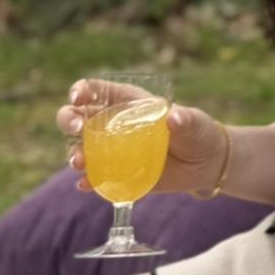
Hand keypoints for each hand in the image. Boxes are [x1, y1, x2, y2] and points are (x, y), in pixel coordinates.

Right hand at [58, 78, 228, 195]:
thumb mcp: (195, 122)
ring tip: (79, 163)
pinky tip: (86, 184)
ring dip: (74, 154)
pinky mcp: (116, 173)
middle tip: (78, 129)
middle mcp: (114, 124)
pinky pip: (94, 176)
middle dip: (69, 120)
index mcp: (130, 102)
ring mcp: (112, 149)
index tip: (78, 98)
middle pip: (77, 117)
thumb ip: (186, 119)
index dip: (82, 90)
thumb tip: (174, 118)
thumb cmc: (198, 132)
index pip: (97, 90)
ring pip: (80, 148)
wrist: (205, 164)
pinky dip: (87, 180)